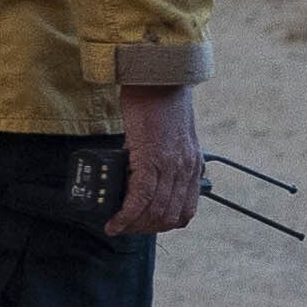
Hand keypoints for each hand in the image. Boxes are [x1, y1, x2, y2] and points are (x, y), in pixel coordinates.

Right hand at [107, 83, 204, 236]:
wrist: (157, 78)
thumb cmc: (159, 102)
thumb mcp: (171, 136)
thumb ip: (166, 158)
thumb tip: (143, 174)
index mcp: (192, 165)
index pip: (185, 211)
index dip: (163, 224)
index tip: (143, 225)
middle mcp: (185, 169)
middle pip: (169, 216)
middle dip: (144, 228)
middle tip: (124, 227)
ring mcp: (170, 166)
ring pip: (154, 211)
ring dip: (133, 224)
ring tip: (116, 223)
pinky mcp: (151, 159)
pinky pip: (140, 197)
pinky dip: (126, 214)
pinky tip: (114, 220)